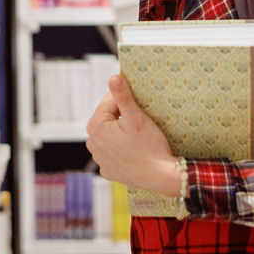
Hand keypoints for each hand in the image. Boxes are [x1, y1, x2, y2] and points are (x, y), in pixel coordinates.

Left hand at [85, 75, 180, 196]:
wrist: (161, 176)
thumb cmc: (150, 146)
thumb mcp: (136, 117)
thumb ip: (123, 95)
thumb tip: (113, 77)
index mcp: (95, 127)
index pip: (109, 102)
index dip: (125, 100)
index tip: (139, 103)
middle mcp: (92, 144)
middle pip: (109, 119)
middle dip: (122, 116)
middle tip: (141, 120)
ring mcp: (100, 159)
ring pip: (111, 135)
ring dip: (121, 132)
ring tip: (139, 135)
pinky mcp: (109, 170)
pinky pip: (114, 152)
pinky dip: (122, 148)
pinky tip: (135, 149)